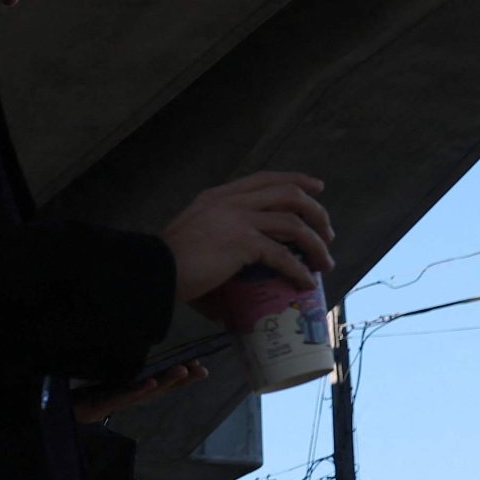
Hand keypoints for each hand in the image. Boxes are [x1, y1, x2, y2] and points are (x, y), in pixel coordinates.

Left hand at [73, 358, 208, 424]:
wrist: (64, 410)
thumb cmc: (89, 393)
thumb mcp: (112, 377)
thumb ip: (129, 366)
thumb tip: (142, 343)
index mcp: (135, 389)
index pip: (164, 381)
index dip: (183, 375)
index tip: (200, 364)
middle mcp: (131, 396)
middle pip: (162, 388)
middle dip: (183, 379)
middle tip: (202, 370)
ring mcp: (119, 401)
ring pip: (147, 392)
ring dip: (166, 382)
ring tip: (182, 370)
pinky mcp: (104, 404)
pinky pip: (124, 396)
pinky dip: (138, 389)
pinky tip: (150, 382)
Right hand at [159, 171, 332, 303]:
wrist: (152, 271)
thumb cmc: (165, 265)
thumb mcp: (192, 240)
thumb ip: (214, 254)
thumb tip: (225, 301)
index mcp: (218, 196)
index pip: (266, 179)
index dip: (296, 180)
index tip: (315, 188)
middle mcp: (232, 202)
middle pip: (288, 194)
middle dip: (315, 211)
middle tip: (327, 231)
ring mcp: (239, 220)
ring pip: (293, 223)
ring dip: (315, 243)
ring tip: (324, 260)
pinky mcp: (243, 243)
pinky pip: (282, 255)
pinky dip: (298, 269)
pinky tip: (305, 282)